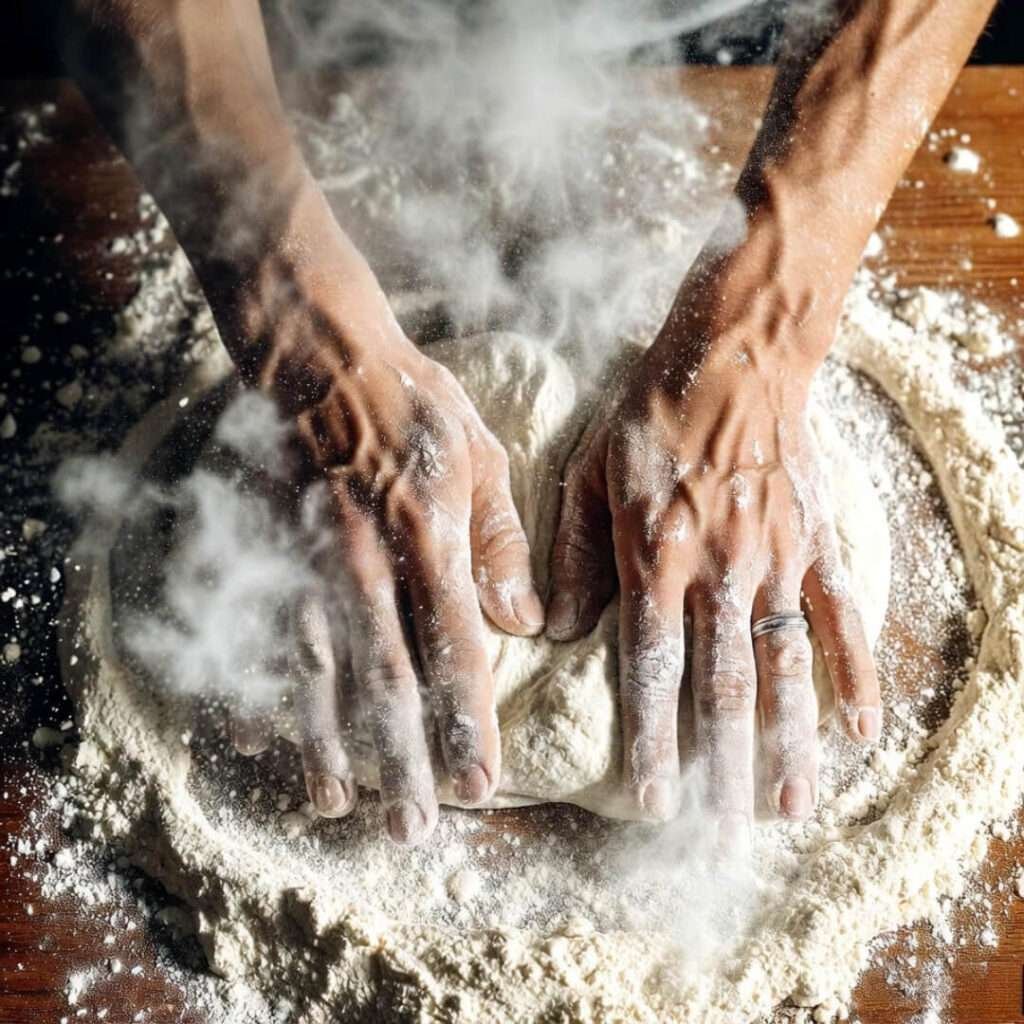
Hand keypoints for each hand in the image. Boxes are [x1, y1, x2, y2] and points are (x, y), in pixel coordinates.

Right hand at [224, 234, 543, 844]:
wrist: (322, 360)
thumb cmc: (414, 404)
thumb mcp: (482, 458)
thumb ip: (503, 544)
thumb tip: (525, 625)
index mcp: (431, 535)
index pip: (455, 648)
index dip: (467, 720)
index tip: (482, 782)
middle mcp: (369, 561)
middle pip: (387, 678)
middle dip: (403, 758)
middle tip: (417, 827)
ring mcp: (314, 564)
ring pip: (327, 674)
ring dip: (340, 746)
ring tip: (350, 808)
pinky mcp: (277, 560)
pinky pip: (282, 643)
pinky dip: (289, 700)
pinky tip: (294, 743)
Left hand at [545, 266, 880, 848]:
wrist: (731, 356)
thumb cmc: (647, 415)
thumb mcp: (586, 473)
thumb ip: (572, 555)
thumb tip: (555, 631)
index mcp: (652, 555)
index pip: (649, 666)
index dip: (650, 739)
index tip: (651, 802)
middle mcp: (716, 569)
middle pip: (720, 685)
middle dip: (718, 765)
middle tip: (718, 835)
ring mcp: (774, 559)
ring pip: (782, 666)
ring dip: (786, 742)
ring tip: (787, 807)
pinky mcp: (816, 542)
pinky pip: (839, 619)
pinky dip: (852, 676)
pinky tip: (858, 730)